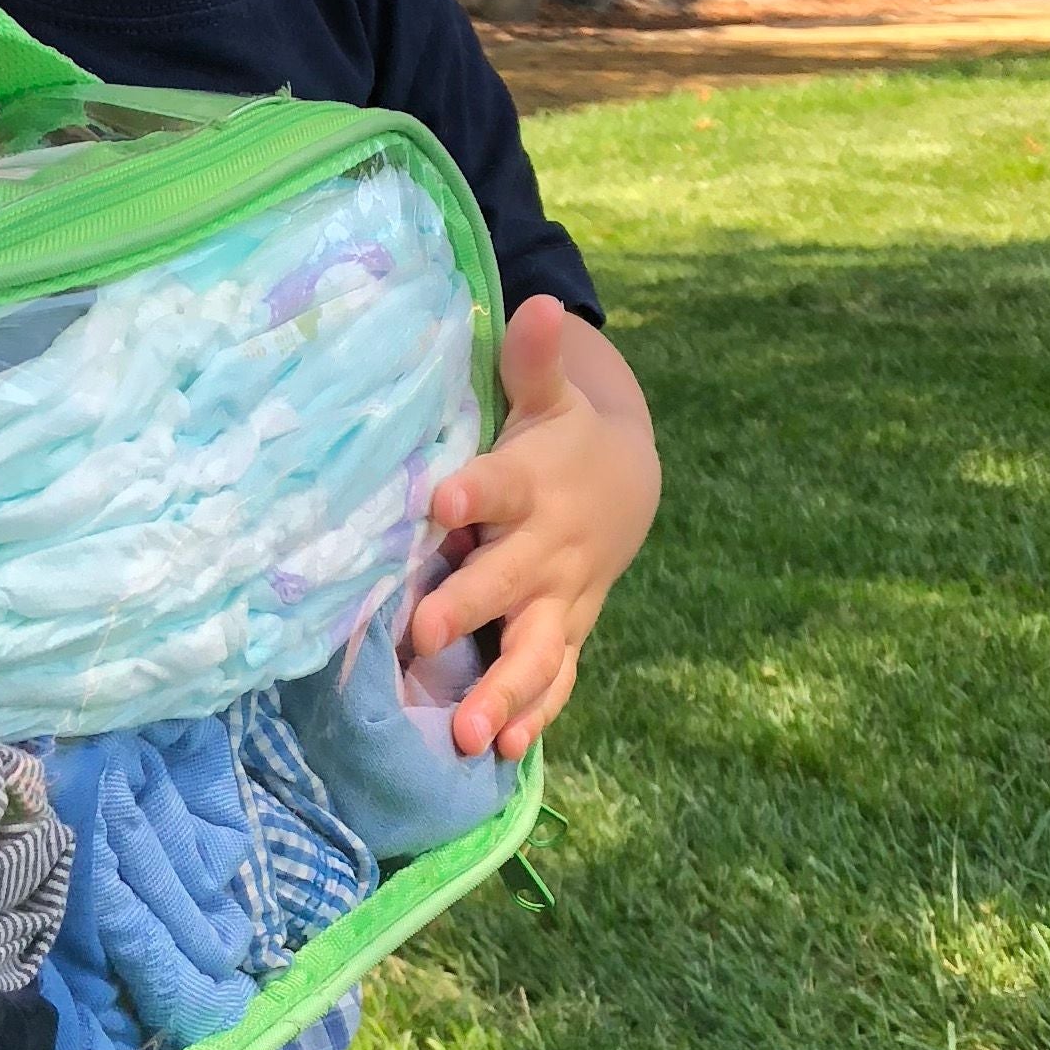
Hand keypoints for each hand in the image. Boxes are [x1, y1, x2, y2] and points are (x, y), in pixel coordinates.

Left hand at [410, 295, 660, 758]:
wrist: (626, 483)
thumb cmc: (559, 434)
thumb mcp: (548, 393)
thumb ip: (530, 358)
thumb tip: (538, 299)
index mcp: (533, 484)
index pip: (499, 485)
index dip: (472, 493)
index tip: (438, 501)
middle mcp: (547, 549)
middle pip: (506, 581)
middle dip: (467, 608)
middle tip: (423, 635)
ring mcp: (560, 600)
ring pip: (535, 650)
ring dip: (503, 691)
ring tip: (469, 732)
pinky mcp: (566, 633)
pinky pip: (555, 680)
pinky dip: (534, 714)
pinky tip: (503, 750)